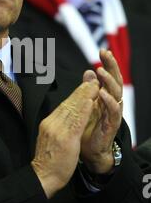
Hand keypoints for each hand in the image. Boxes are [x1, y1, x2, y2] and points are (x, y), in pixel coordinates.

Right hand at [32, 80, 98, 198]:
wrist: (43, 177)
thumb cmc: (49, 162)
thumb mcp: (50, 140)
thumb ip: (57, 128)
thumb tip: (65, 119)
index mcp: (48, 123)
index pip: (63, 106)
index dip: (75, 95)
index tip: (84, 86)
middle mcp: (51, 124)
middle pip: (68, 104)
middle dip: (81, 91)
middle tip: (91, 80)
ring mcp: (58, 131)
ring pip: (73, 109)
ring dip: (84, 96)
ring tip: (94, 86)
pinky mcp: (66, 139)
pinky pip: (77, 121)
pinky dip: (84, 110)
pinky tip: (91, 101)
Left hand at [80, 50, 122, 174]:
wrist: (89, 152)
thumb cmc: (88, 128)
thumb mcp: (87, 104)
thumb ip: (89, 89)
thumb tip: (89, 71)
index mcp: (106, 96)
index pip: (109, 76)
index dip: (107, 64)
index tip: (102, 50)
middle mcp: (112, 103)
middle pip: (115, 81)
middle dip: (111, 66)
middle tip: (105, 54)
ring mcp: (113, 114)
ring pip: (115, 94)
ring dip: (108, 81)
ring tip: (101, 72)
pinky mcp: (111, 125)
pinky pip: (113, 112)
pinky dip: (108, 102)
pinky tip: (102, 93)